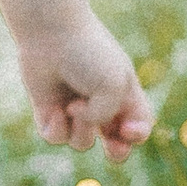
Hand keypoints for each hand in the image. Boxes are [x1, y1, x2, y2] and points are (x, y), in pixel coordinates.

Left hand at [16, 17, 152, 156]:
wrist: (51, 33)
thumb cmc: (88, 54)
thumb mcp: (112, 86)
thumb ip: (106, 116)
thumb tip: (80, 124)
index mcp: (123, 95)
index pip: (138, 126)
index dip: (137, 135)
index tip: (128, 128)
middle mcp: (100, 105)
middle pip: (115, 144)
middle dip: (117, 152)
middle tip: (113, 147)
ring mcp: (74, 110)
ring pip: (82, 143)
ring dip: (81, 130)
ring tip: (72, 107)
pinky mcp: (48, 111)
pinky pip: (56, 138)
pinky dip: (57, 128)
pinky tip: (55, 110)